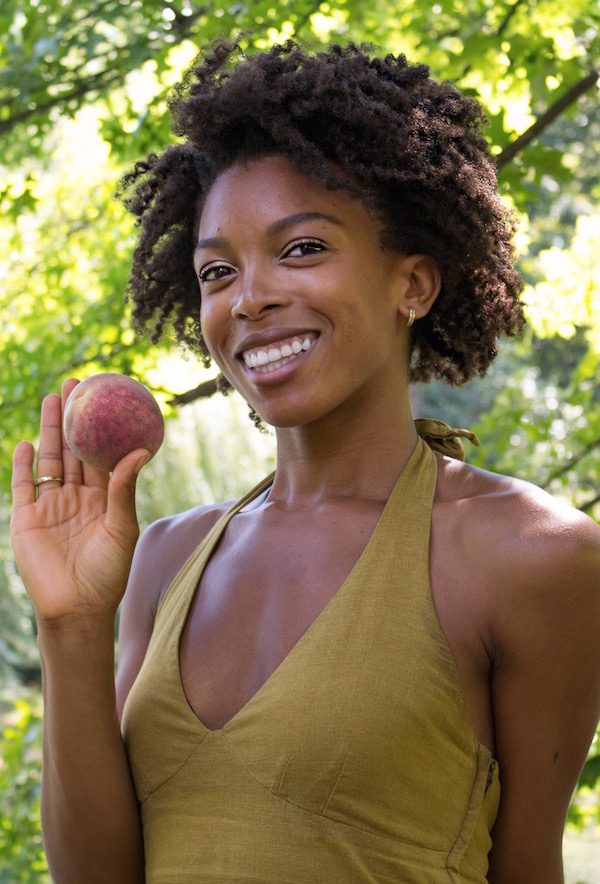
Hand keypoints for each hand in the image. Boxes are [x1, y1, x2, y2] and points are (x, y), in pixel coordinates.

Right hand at [10, 379, 150, 625]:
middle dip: (72, 417)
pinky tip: (28, 443)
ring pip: (49, 460)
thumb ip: (123, 489)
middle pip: (72, 449)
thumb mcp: (122, 528)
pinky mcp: (27, 518)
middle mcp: (76, 496)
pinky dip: (24, 464)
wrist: (77, 608)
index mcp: (102, 497)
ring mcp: (50, 506)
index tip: (103, 397)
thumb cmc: (107, 572)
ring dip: (49, 430)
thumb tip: (139, 450)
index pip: (100, 453)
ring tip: (52, 400)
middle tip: (74, 384)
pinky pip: (23, 485)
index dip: (100, 426)